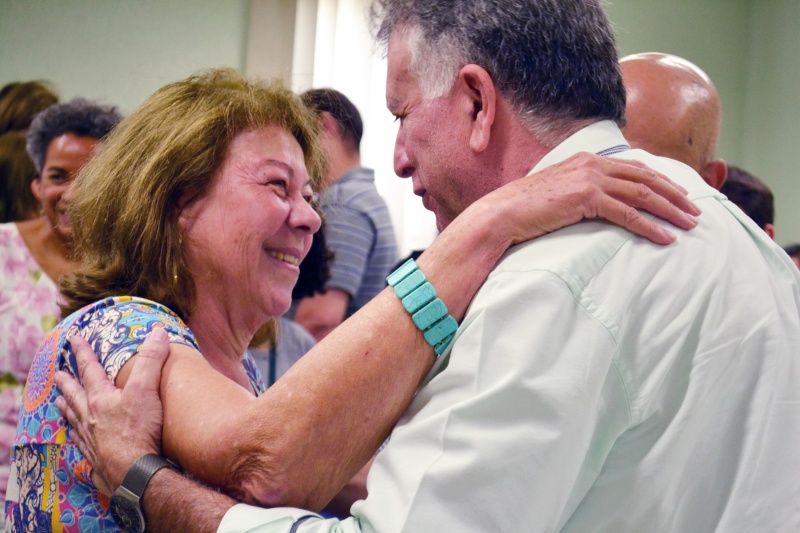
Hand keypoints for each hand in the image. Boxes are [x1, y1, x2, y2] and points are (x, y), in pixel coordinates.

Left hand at [55, 328, 169, 494]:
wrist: (133, 471)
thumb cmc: (138, 430)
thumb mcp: (147, 390)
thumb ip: (151, 360)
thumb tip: (158, 332)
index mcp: (100, 398)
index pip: (89, 369)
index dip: (82, 352)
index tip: (73, 339)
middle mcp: (90, 416)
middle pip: (75, 394)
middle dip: (67, 382)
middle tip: (58, 374)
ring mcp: (90, 437)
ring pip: (73, 418)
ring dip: (66, 407)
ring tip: (59, 402)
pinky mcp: (95, 455)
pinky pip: (79, 442)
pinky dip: (75, 435)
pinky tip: (74, 435)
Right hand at [472, 151, 700, 247]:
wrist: (502, 213)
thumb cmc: (525, 208)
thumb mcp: (557, 192)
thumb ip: (579, 190)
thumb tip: (594, 203)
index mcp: (586, 160)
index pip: (634, 167)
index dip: (661, 180)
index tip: (679, 193)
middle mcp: (592, 164)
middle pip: (645, 177)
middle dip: (674, 194)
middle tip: (694, 210)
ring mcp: (590, 179)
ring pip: (642, 193)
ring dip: (670, 210)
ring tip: (689, 224)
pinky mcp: (586, 198)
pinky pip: (627, 213)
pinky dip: (650, 226)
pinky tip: (665, 238)